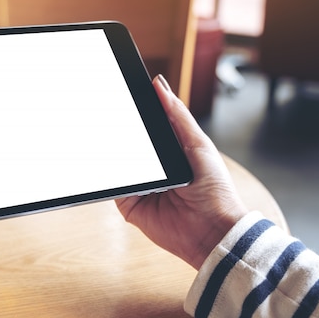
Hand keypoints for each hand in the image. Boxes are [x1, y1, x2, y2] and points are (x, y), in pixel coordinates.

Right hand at [115, 75, 247, 268]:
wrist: (212, 231)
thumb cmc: (215, 190)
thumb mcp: (198, 144)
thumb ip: (178, 116)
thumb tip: (159, 86)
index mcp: (171, 151)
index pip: (147, 127)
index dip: (135, 112)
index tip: (122, 93)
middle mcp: (154, 168)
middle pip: (129, 144)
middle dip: (119, 130)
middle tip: (104, 111)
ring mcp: (140, 186)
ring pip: (119, 164)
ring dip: (113, 153)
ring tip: (104, 135)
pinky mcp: (129, 205)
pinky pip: (114, 186)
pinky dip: (110, 176)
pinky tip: (109, 164)